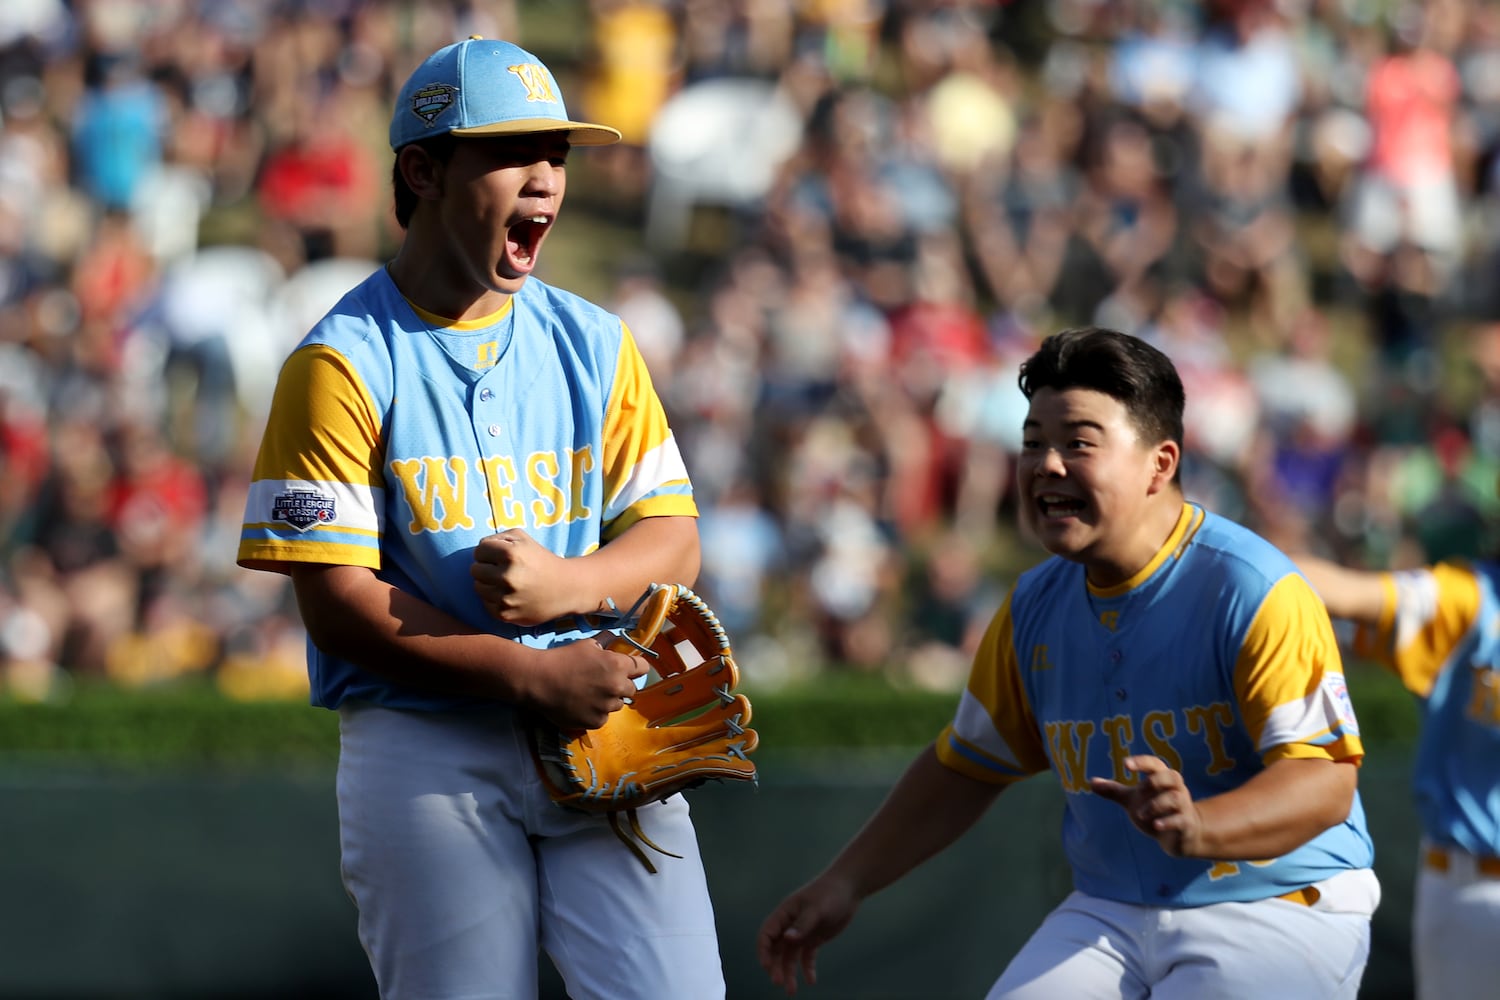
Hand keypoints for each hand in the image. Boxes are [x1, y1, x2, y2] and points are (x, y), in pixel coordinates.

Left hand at [471, 529, 579, 624]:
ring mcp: (505, 598)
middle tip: (502, 570)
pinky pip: (486, 604)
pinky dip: (494, 600)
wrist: (566, 588)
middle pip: (475, 570)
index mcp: (511, 554)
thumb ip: (498, 538)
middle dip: (487, 568)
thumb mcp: (524, 538)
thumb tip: (479, 550)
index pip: (479, 550)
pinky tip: (509, 596)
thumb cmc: (542, 560)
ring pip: (478, 588)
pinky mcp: (505, 615)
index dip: (489, 552)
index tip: (500, 556)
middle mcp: (507, 576)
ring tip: (506, 583)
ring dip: (488, 584)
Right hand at [522, 640, 647, 731]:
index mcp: (617, 665)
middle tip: (604, 683)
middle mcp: (616, 687)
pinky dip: (596, 712)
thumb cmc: (563, 658)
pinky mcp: (596, 721)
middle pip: (631, 689)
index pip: (642, 668)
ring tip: (590, 694)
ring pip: (617, 704)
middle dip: (621, 685)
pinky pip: (603, 717)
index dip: (635, 668)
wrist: (539, 680)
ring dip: (609, 700)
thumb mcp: (587, 645)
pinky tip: (582, 705)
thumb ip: (605, 643)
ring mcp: (606, 706)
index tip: (628, 670)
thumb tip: (614, 639)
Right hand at [757, 874, 859, 995]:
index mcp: (785, 914)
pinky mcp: (814, 938)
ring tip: (792, 990)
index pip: (767, 934)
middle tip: (779, 983)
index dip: (763, 951)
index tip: (767, 966)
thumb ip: (803, 924)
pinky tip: (811, 981)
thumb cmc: (830, 893)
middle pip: (776, 949)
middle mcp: (790, 925)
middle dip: (775, 967)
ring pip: (790, 956)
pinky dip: (807, 969)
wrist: (849, 889)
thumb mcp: (817, 909)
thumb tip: (787, 938)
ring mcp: (801, 933)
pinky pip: (806, 957)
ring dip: (788, 972)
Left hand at [1089, 755, 1202, 857]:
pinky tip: (1156, 826)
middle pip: (1172, 776)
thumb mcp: (1133, 799)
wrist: (1182, 835)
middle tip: (1138, 791)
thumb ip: (1114, 791)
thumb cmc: (1156, 810)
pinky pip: (1181, 820)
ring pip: (1175, 798)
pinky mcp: (1187, 824)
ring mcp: (1183, 807)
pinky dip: (1167, 822)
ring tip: (1140, 814)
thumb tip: (1091, 782)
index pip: (1155, 764)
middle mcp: (1176, 789)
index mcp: (1163, 779)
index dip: (1142, 762)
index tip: (1126, 764)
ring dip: (1155, 805)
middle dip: (1154, 781)